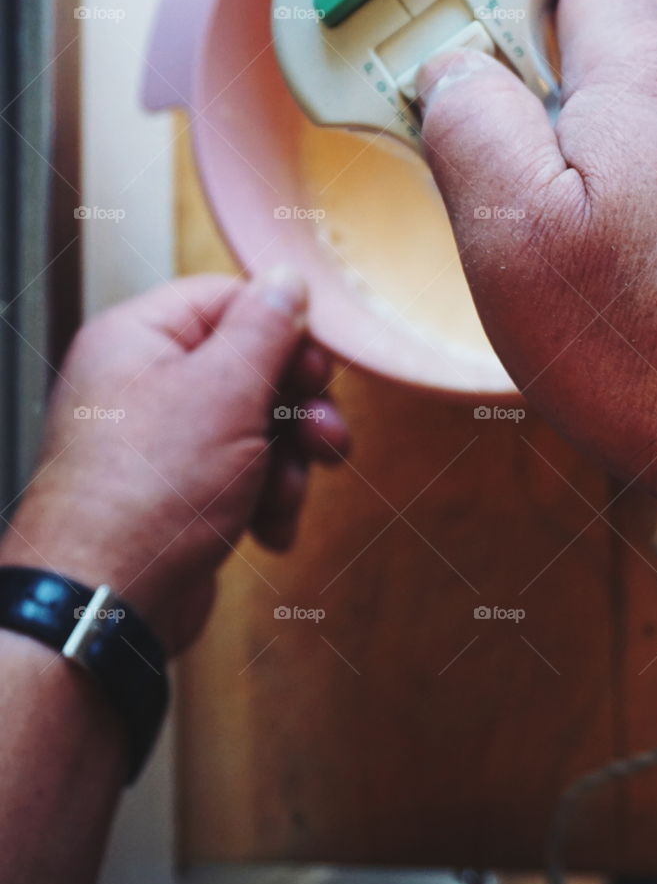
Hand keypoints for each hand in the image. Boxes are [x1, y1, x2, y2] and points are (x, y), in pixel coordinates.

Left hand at [0, 270, 348, 653]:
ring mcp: (158, 442)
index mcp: (138, 338)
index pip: (230, 300)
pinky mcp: (176, 492)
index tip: (318, 371)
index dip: (284, 334)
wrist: (105, 604)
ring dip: (287, 464)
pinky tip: (266, 529)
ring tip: (285, 496)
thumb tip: (286, 279)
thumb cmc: (148, 495)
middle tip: (323, 438)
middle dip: (296, 410)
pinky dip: (264, 500)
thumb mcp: (224, 392)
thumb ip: (265, 328)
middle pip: (249, 368)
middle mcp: (141, 383)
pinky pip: (240, 475)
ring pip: (255, 427)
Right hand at [418, 0, 656, 525]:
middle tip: (514, 205)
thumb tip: (452, 70)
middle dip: (549, 110)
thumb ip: (469, 122)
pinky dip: (656, 211)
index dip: (509, 4)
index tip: (471, 72)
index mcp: (650, 71)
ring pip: (653, 122)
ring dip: (603, 171)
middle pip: (611, 53)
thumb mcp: (510, 234)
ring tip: (583, 265)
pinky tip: (644, 289)